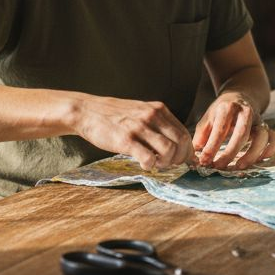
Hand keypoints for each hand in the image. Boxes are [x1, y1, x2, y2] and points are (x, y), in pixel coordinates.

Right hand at [73, 96, 191, 170]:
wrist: (87, 111)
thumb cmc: (114, 115)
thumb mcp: (141, 111)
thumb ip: (157, 123)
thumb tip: (175, 142)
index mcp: (158, 109)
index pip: (184, 132)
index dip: (187, 150)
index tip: (183, 160)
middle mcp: (152, 116)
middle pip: (181, 142)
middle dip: (180, 158)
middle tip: (170, 165)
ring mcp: (139, 127)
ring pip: (168, 150)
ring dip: (166, 163)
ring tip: (156, 164)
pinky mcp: (126, 140)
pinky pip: (148, 158)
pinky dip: (150, 165)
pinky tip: (144, 164)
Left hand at [192, 93, 274, 169]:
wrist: (241, 95)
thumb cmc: (222, 111)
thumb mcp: (209, 117)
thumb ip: (201, 134)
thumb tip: (195, 153)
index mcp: (228, 108)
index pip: (220, 128)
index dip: (212, 146)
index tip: (204, 161)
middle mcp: (246, 112)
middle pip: (242, 133)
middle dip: (230, 152)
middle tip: (219, 166)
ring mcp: (259, 119)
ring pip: (261, 136)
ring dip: (252, 153)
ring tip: (240, 166)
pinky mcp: (267, 126)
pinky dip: (270, 149)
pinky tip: (260, 159)